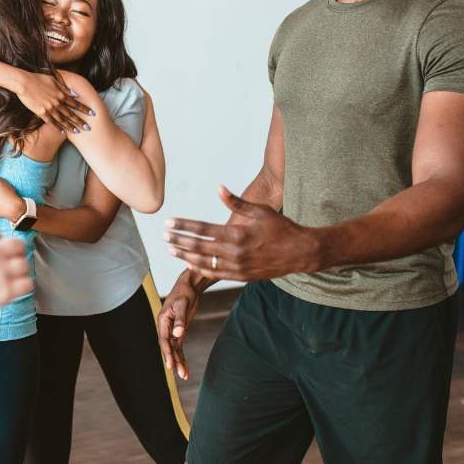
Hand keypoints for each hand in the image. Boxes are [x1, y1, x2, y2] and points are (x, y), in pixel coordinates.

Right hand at [0, 230, 33, 330]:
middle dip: (14, 254)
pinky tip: (13, 291)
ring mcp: (0, 270)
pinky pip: (27, 283)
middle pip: (17, 244)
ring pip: (24, 264)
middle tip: (10, 264)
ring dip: (19, 272)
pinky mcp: (6, 291)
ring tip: (10, 280)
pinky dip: (22, 287)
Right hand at [15, 71, 93, 133]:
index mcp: (61, 94)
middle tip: (88, 128)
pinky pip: (51, 122)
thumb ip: (64, 87)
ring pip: (62, 120)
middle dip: (80, 121)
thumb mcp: (53, 80)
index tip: (92, 113)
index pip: (75, 103)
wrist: (24, 82)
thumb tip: (74, 93)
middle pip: (71, 114)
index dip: (84, 109)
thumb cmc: (38, 78)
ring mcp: (49, 108)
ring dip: (71, 126)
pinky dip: (58, 128)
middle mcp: (57, 102)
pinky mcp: (41, 113)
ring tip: (78, 132)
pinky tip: (63, 132)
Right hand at [157, 277, 200, 379]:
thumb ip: (180, 320)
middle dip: (174, 361)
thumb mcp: (183, 304)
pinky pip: (179, 347)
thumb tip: (178, 335)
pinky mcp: (179, 331)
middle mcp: (165, 327)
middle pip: (168, 347)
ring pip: (174, 349)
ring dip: (179, 362)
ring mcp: (172, 330)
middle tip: (180, 374)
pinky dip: (182, 357)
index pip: (164, 340)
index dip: (167, 353)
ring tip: (185, 375)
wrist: (189, 287)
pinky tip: (185, 367)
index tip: (170, 364)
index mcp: (163, 321)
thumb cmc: (184, 293)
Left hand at [164, 185, 322, 280]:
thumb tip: (218, 188)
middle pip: (198, 246)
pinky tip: (189, 262)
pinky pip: (216, 273)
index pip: (202, 229)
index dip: (183, 225)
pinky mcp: (241, 276)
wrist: (300, 253)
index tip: (169, 222)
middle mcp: (235, 252)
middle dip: (179, 240)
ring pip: (204, 262)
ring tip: (171, 248)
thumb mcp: (259, 211)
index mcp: (237, 234)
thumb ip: (236, 202)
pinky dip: (201, 268)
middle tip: (163, 235)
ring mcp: (237, 267)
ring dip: (185, 255)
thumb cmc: (281, 228)